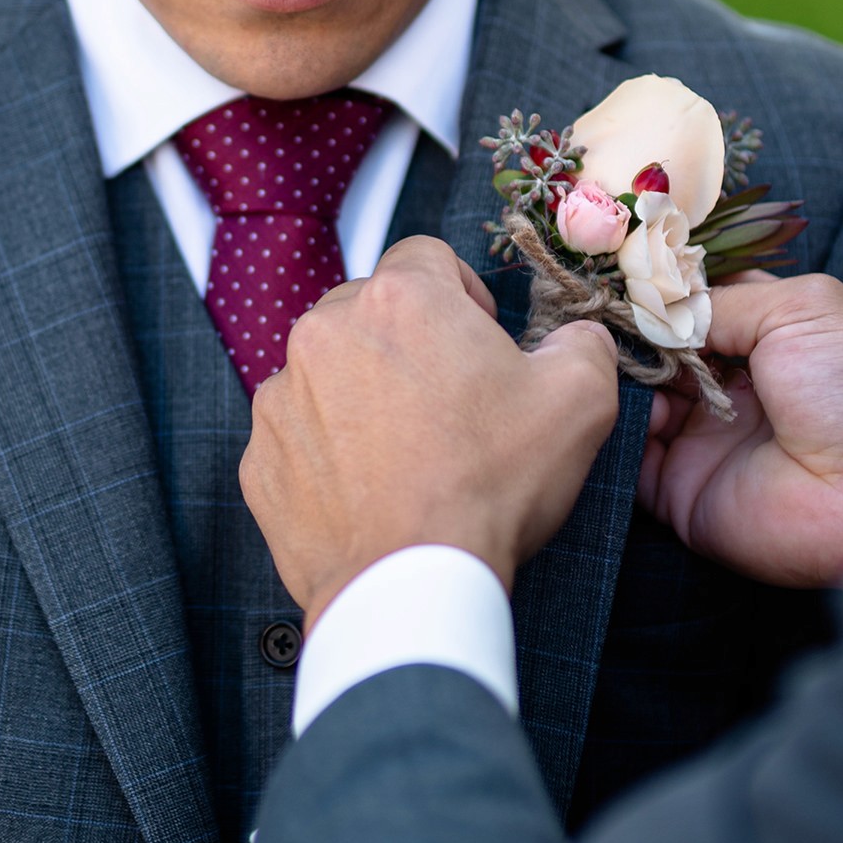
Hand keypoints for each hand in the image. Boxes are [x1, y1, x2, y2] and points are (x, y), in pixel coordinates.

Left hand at [242, 236, 618, 626]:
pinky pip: (298, 436)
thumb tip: (575, 338)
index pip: (426, 257)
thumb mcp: (579, 402)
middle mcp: (324, 331)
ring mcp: (281, 397)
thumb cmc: (491, 486)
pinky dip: (329, 453)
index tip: (480, 346)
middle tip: (449, 407)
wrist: (410, 585)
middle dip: (407, 345)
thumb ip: (582, 345)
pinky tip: (370, 492)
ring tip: (408, 456)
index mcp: (400, 299)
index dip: (462, 297)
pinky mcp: (259, 458)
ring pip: (328, 373)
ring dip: (363, 397)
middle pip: (370, 312)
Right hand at [637, 272, 842, 585]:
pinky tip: (630, 404)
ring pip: (636, 400)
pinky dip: (616, 429)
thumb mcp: (801, 308)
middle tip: (607, 317)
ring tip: (623, 362)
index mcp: (765, 341)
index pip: (694, 309)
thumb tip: (653, 308)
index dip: (660, 293)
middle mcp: (729, 388)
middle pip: (656, 351)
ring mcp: (702, 439)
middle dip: (632, 332)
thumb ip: (720, 302)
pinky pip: (628, 458)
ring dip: (622, 377)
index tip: (624, 276)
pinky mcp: (680, 490)